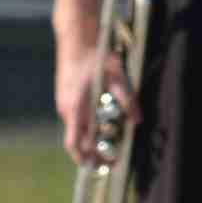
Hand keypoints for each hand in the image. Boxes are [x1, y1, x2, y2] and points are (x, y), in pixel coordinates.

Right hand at [55, 33, 135, 162]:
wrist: (76, 38)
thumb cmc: (96, 56)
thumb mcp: (117, 76)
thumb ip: (128, 99)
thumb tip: (138, 121)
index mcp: (76, 108)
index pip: (78, 145)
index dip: (91, 159)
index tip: (108, 164)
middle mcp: (66, 109)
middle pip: (75, 143)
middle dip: (90, 156)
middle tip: (108, 163)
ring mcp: (63, 104)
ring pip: (75, 131)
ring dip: (89, 140)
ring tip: (109, 143)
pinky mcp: (64, 98)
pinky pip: (74, 119)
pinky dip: (86, 127)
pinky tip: (100, 122)